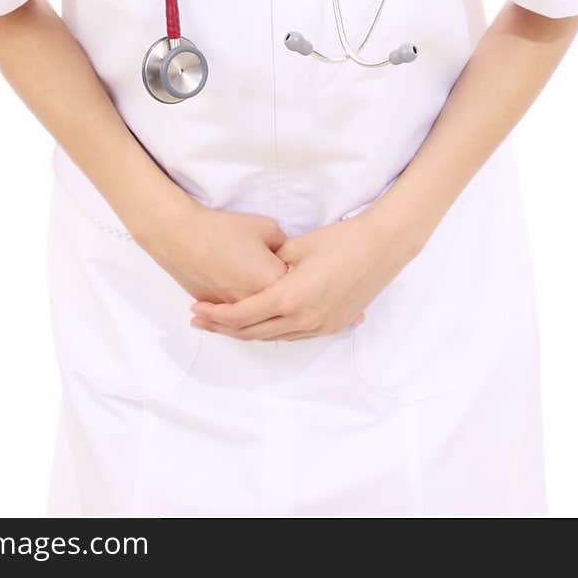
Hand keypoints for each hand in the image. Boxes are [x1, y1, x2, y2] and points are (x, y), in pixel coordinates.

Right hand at [138, 201, 292, 304]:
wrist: (182, 236)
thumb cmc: (224, 229)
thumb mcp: (266, 227)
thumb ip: (284, 245)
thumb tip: (287, 257)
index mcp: (272, 282)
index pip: (296, 287)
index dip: (297, 276)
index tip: (295, 266)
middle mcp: (255, 302)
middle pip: (278, 306)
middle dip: (282, 294)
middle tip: (284, 280)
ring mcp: (234, 309)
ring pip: (256, 316)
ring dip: (262, 305)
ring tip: (264, 292)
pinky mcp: (216, 310)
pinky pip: (235, 314)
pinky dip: (240, 308)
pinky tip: (242, 294)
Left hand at [189, 213, 401, 340]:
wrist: (382, 248)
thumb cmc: (340, 240)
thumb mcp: (297, 246)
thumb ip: (271, 263)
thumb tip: (253, 272)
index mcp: (291, 298)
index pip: (243, 315)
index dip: (216, 315)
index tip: (195, 309)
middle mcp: (303, 320)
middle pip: (253, 332)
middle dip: (223, 328)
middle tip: (199, 321)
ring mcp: (319, 327)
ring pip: (273, 337)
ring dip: (246, 331)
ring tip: (223, 323)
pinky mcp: (332, 326)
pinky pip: (293, 334)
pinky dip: (271, 329)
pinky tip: (259, 323)